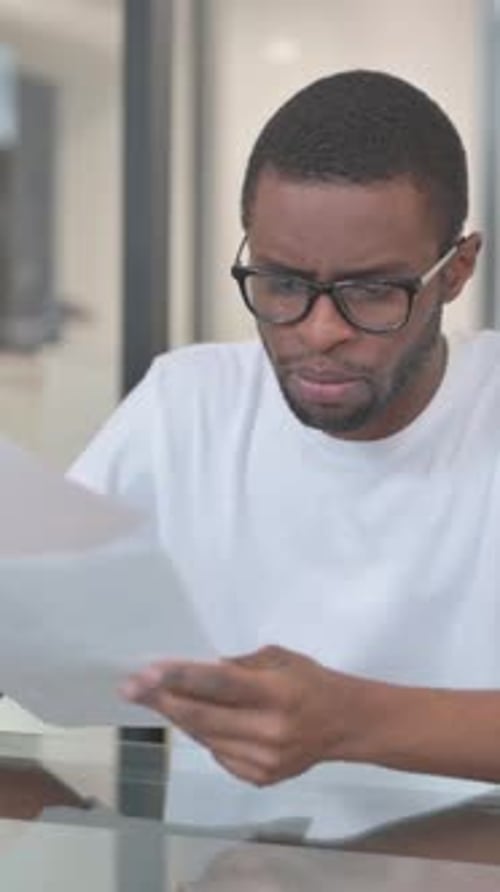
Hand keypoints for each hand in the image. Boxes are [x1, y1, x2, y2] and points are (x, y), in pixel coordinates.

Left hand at [122, 645, 362, 785]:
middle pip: (202, 716)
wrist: (345, 725)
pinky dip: (204, 733)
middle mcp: (269, 731)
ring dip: (179, 716)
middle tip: (130, 687)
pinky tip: (198, 718)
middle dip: (162, 700)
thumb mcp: (279, 658)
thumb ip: (238, 666)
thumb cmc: (311, 680)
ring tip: (156, 697)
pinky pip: (217, 753)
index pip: (219, 685)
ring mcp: (263, 761)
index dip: (179, 679)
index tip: (145, 674)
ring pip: (205, 737)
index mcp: (277, 693)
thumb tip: (192, 672)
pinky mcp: (259, 778)